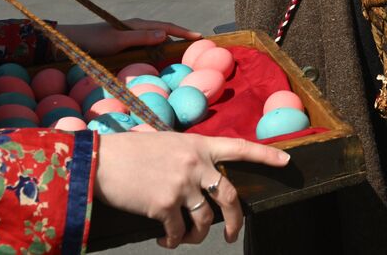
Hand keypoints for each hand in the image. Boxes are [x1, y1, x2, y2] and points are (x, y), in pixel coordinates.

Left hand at [60, 19, 200, 58]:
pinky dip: (157, 50)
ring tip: (182, 52)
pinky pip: (146, 46)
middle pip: (163, 31)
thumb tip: (165, 35)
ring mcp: (130, 36)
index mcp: (137, 25)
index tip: (200, 37)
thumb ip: (140, 37)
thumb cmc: (93, 41)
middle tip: (197, 44)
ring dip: (169, 43)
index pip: (166, 27)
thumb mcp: (117, 40)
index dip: (183, 32)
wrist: (72, 41)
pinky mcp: (124, 44)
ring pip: (155, 39)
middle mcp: (135, 28)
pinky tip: (158, 58)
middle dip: (180, 36)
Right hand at [94, 131, 289, 247]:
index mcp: (198, 145)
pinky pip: (177, 232)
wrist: (100, 162)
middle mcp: (195, 164)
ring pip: (204, 221)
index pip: (239, 147)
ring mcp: (182, 185)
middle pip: (230, 197)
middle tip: (232, 234)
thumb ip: (187, 157)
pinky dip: (171, 240)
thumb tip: (199, 178)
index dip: (265, 156)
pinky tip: (163, 240)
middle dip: (235, 221)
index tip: (286, 162)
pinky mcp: (165, 205)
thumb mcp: (165, 144)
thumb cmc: (128, 152)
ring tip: (181, 238)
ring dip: (195, 236)